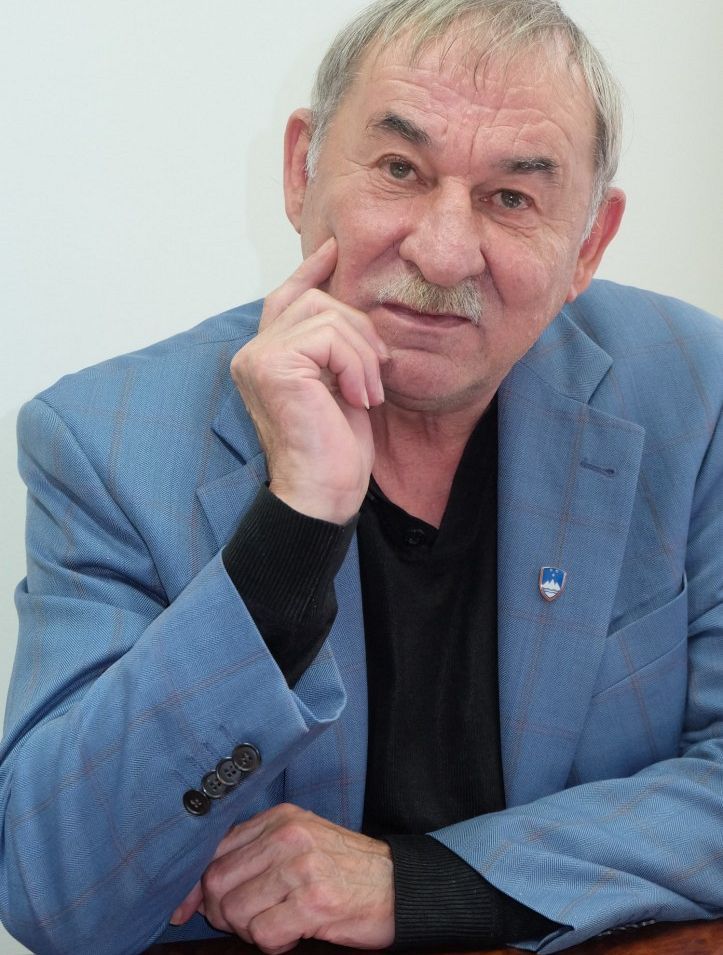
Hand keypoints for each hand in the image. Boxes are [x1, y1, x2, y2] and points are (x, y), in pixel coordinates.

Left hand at [170, 804, 394, 953]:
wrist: (397, 885)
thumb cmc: (344, 868)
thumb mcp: (301, 842)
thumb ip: (256, 852)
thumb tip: (200, 890)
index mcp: (280, 818)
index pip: (215, 849)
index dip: (194, 886)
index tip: (184, 910)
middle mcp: (288, 836)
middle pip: (218, 882)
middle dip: (221, 913)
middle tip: (244, 923)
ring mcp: (302, 867)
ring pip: (236, 911)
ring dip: (249, 931)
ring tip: (275, 926)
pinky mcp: (315, 902)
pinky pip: (263, 934)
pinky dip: (272, 944)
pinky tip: (292, 935)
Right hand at [230, 238, 388, 523]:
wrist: (323, 494)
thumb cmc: (334, 450)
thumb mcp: (341, 385)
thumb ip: (334, 347)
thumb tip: (347, 302)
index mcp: (266, 357)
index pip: (286, 298)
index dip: (310, 270)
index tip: (333, 249)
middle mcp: (252, 353)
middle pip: (315, 301)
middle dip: (358, 329)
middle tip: (377, 371)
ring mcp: (258, 357)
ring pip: (326, 314)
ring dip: (361, 353)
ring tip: (367, 393)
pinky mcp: (272, 365)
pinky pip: (329, 336)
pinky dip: (356, 364)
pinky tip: (359, 398)